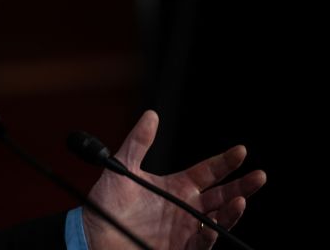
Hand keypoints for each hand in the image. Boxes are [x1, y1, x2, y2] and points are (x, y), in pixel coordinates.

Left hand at [83, 111, 265, 249]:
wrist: (93, 235)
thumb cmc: (106, 204)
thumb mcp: (122, 168)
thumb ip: (138, 142)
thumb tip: (151, 115)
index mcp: (176, 187)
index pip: (208, 172)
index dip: (224, 162)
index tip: (241, 150)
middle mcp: (185, 208)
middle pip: (221, 196)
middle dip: (242, 186)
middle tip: (259, 176)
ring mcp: (185, 229)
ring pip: (217, 220)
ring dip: (231, 211)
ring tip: (241, 200)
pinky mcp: (181, 248)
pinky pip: (202, 243)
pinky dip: (209, 235)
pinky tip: (213, 225)